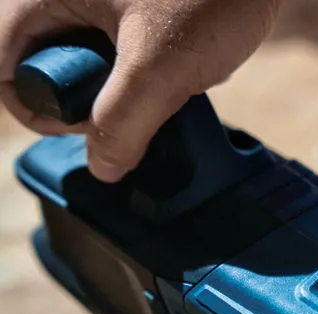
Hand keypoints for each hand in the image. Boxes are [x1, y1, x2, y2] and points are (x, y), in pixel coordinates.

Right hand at [0, 0, 282, 181]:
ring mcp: (95, 2)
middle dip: (83, 98)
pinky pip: (113, 53)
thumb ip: (125, 120)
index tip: (87, 123)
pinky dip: (138, 73)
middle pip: (39, 64)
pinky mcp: (128, 11)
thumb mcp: (162, 66)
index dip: (36, 105)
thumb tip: (103, 167)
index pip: (2, 62)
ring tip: (160, 83)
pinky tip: (174, 70)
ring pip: (81, 62)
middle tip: (132, 106)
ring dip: (116, 89)